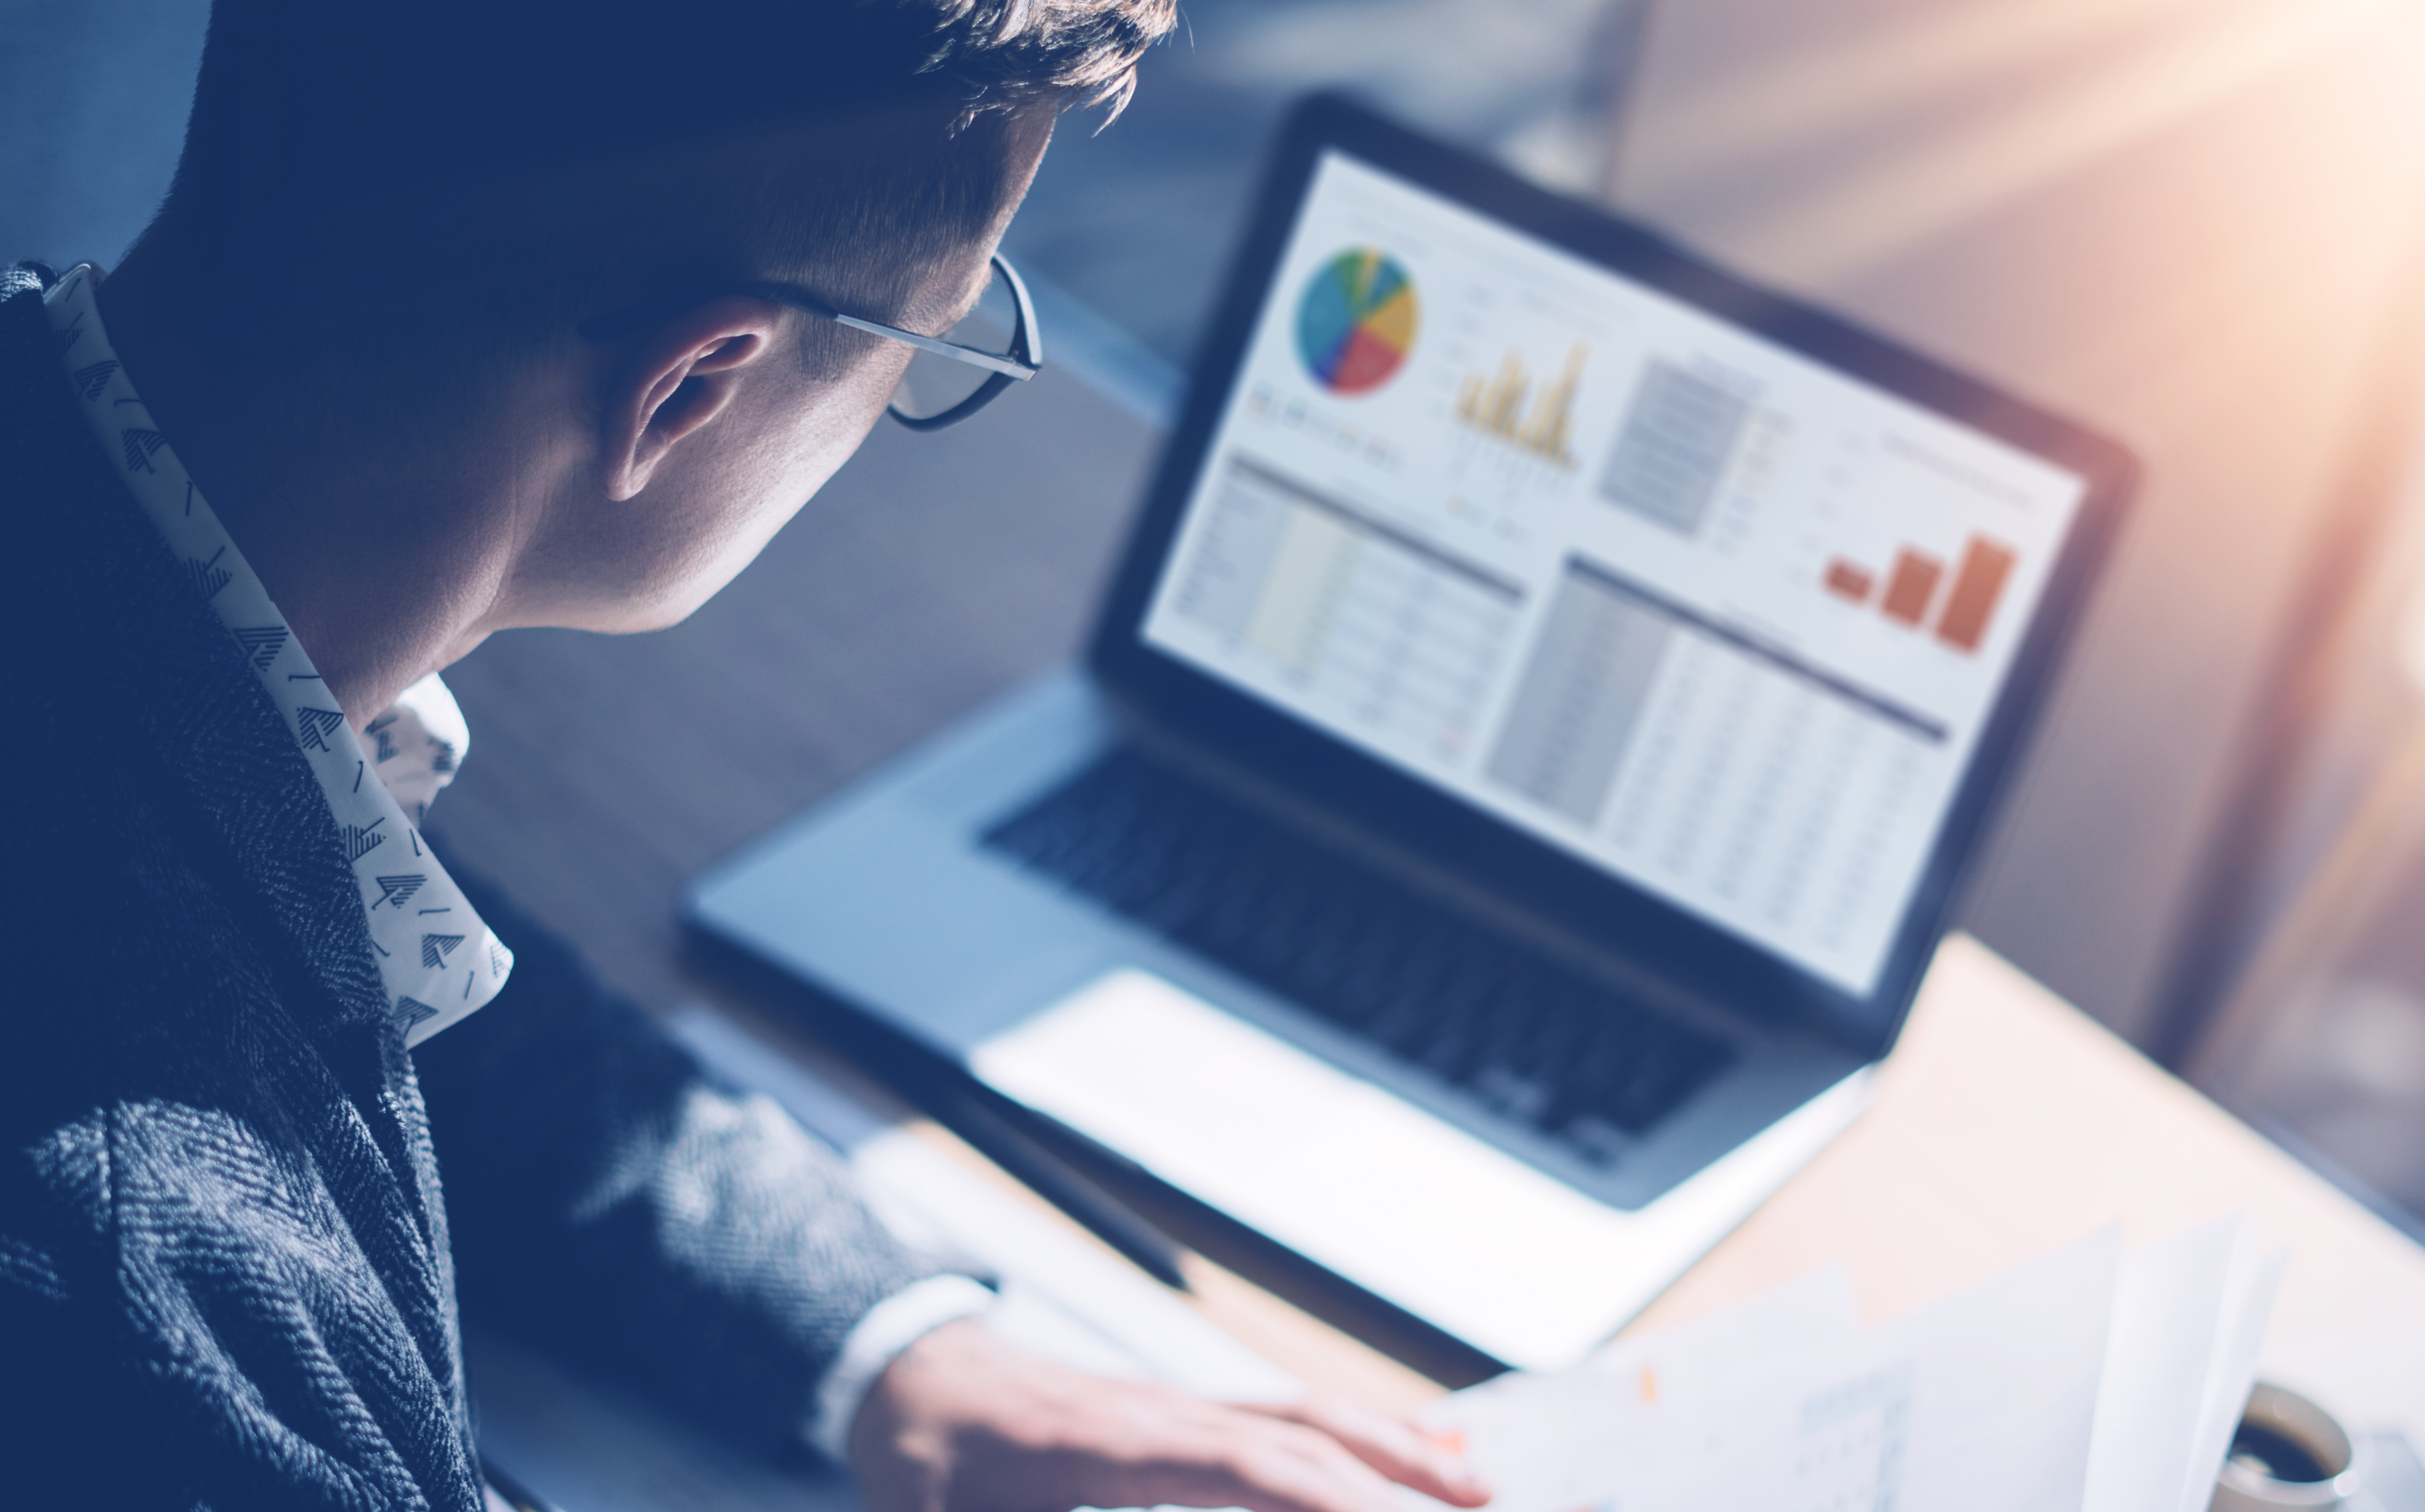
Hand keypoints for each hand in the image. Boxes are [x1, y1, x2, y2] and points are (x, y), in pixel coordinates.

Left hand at [848, 1317, 1492, 1511]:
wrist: (911, 1380)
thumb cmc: (929, 1462)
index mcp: (1117, 1446)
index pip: (1249, 1469)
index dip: (1329, 1496)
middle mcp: (1168, 1415)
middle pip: (1302, 1439)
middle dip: (1396, 1476)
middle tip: (1483, 1507)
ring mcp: (1180, 1408)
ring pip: (1308, 1420)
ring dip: (1395, 1450)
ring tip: (1476, 1483)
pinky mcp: (1183, 1416)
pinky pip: (1286, 1421)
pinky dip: (1358, 1435)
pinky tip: (1412, 1449)